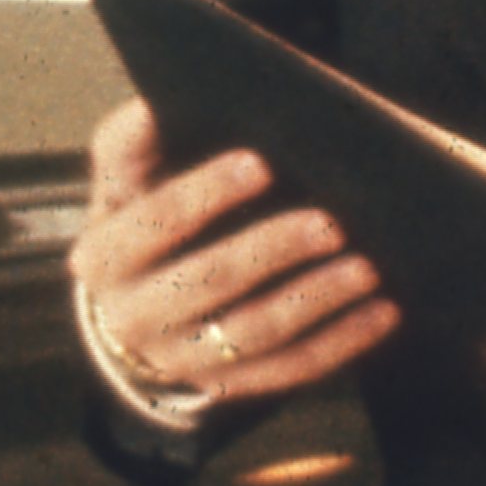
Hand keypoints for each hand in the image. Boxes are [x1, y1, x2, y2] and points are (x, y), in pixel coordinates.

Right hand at [73, 98, 398, 407]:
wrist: (133, 305)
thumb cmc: (141, 216)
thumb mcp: (123, 180)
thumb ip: (134, 139)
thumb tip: (159, 100)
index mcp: (102, 257)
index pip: (152, 222)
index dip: (203, 193)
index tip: (259, 161)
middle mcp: (132, 317)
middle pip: (207, 281)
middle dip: (271, 250)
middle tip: (331, 222)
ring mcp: (180, 359)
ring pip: (254, 332)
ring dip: (315, 300)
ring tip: (367, 267)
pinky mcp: (228, 384)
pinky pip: (289, 368)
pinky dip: (341, 342)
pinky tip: (383, 312)